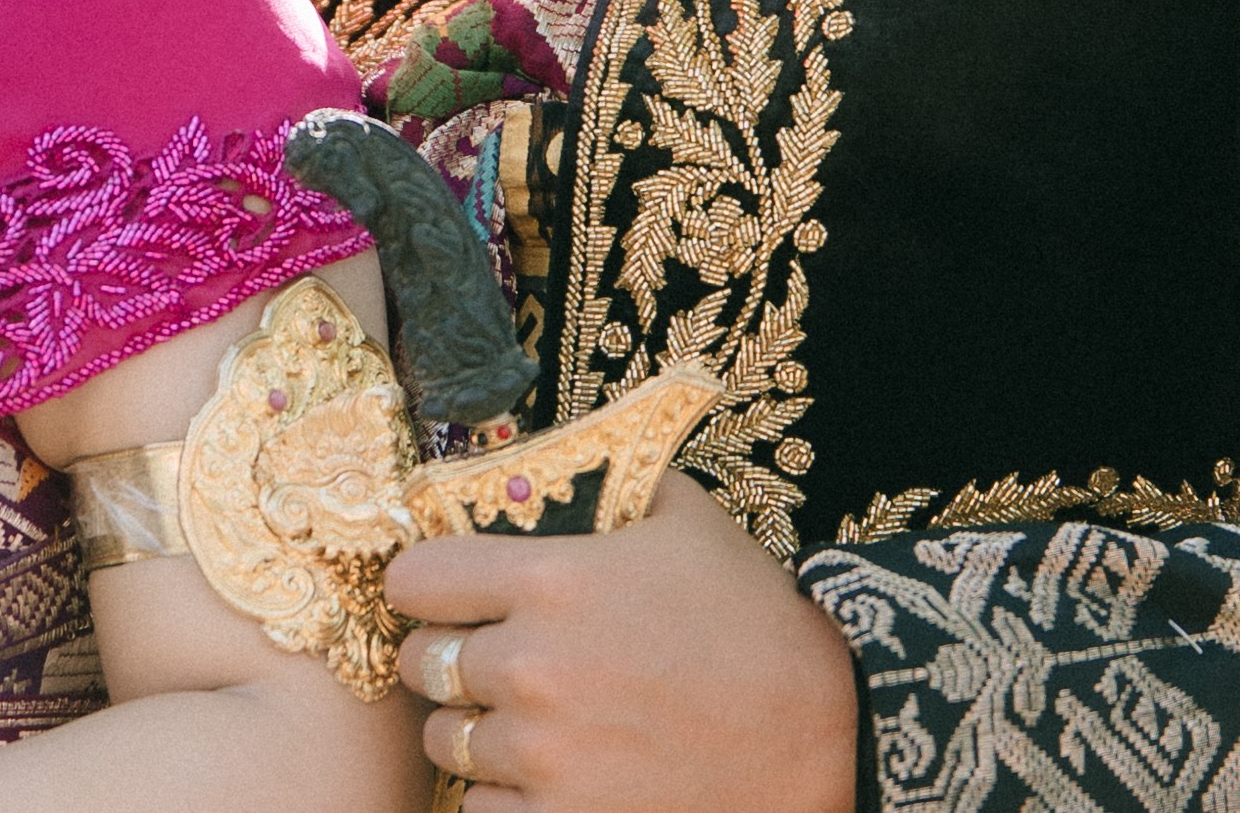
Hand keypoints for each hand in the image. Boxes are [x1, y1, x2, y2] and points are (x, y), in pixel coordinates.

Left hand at [385, 474, 859, 812]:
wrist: (825, 740)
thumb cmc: (755, 624)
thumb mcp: (687, 521)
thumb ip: (612, 483)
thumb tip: (557, 461)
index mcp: (551, 580)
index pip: (414, 579)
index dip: (423, 585)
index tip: (440, 595)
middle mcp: (533, 668)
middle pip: (422, 664)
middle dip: (446, 660)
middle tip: (486, 662)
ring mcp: (545, 756)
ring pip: (446, 742)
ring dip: (475, 731)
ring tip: (525, 723)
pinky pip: (479, 812)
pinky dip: (503, 798)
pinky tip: (544, 779)